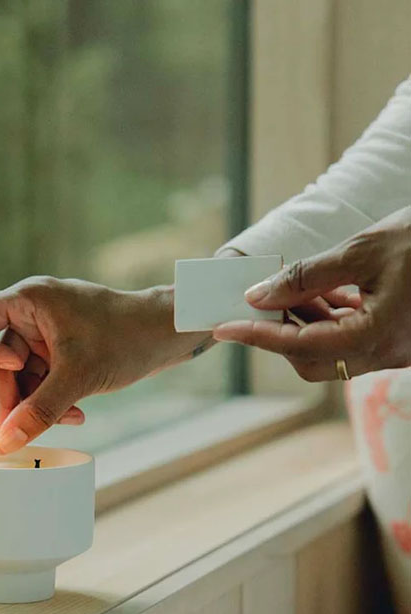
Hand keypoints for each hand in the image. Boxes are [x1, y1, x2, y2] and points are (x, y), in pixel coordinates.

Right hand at [0, 276, 210, 452]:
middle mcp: (32, 313)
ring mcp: (47, 332)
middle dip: (15, 396)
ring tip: (68, 419)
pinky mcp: (62, 350)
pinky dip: (54, 399)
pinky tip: (77, 414)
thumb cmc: (126, 338)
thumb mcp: (80, 377)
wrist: (168, 335)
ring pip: (22, 377)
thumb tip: (7, 441)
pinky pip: (42, 379)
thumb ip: (40, 410)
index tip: (16, 366)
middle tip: (25, 427)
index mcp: (28, 300)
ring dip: (39, 404)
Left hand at [212, 207, 410, 380]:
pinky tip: (322, 291)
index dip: (256, 336)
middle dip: (279, 334)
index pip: (297, 346)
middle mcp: (385, 354)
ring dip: (304, 325)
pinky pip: (352, 339)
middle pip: (311, 360)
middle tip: (255, 305)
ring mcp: (394, 350)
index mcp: (375, 338)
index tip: (222, 328)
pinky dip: (330, 319)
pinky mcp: (399, 339)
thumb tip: (258, 296)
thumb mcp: (362, 251)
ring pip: (331, 351)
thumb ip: (306, 277)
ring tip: (288, 291)